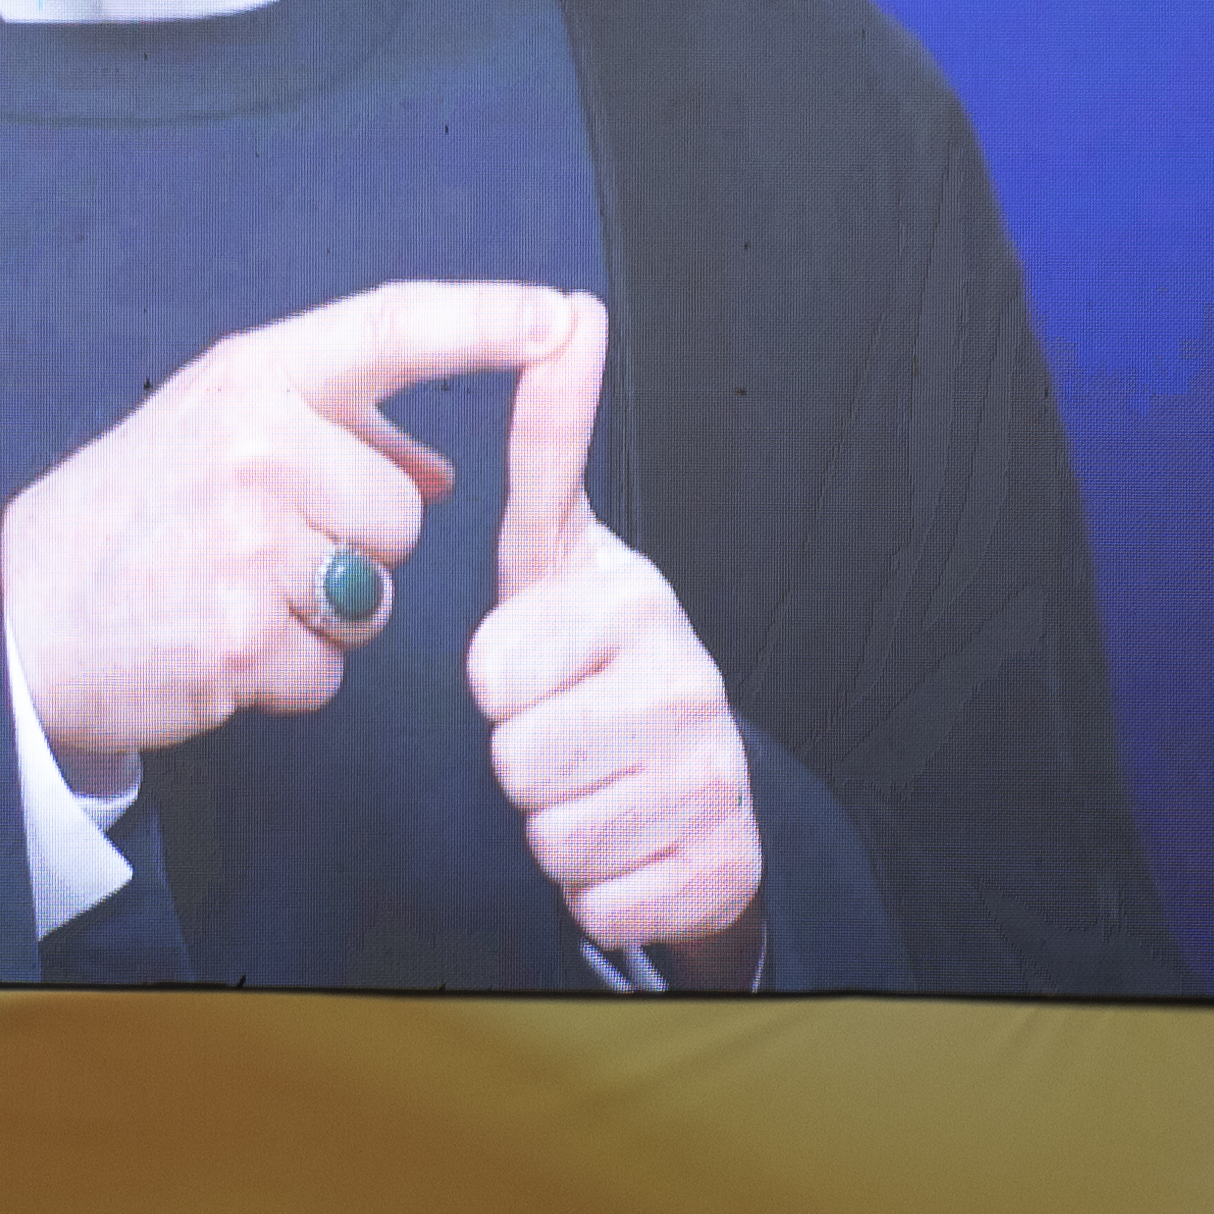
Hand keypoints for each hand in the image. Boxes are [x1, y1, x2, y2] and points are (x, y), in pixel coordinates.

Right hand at [0, 282, 586, 773]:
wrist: (17, 621)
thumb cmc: (129, 519)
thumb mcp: (213, 430)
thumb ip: (333, 430)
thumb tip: (442, 466)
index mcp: (249, 377)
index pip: (392, 328)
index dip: (486, 320)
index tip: (559, 316)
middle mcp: (253, 445)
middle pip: (405, 513)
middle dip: (361, 546)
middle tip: (264, 550)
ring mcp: (245, 544)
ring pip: (379, 596)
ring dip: (328, 616)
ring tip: (238, 595)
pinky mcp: (239, 640)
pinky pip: (331, 670)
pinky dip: (290, 676)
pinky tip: (222, 645)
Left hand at [466, 305, 761, 976]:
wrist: (699, 781)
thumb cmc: (603, 660)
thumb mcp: (563, 553)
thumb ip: (551, 444)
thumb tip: (569, 313)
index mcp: (638, 604)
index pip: (494, 675)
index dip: (496, 684)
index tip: (538, 667)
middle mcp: (690, 685)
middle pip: (517, 760)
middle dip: (522, 759)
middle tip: (565, 732)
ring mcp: (711, 779)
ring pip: (552, 835)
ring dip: (555, 825)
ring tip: (594, 783)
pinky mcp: (718, 867)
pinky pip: (598, 899)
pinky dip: (596, 887)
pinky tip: (627, 840)